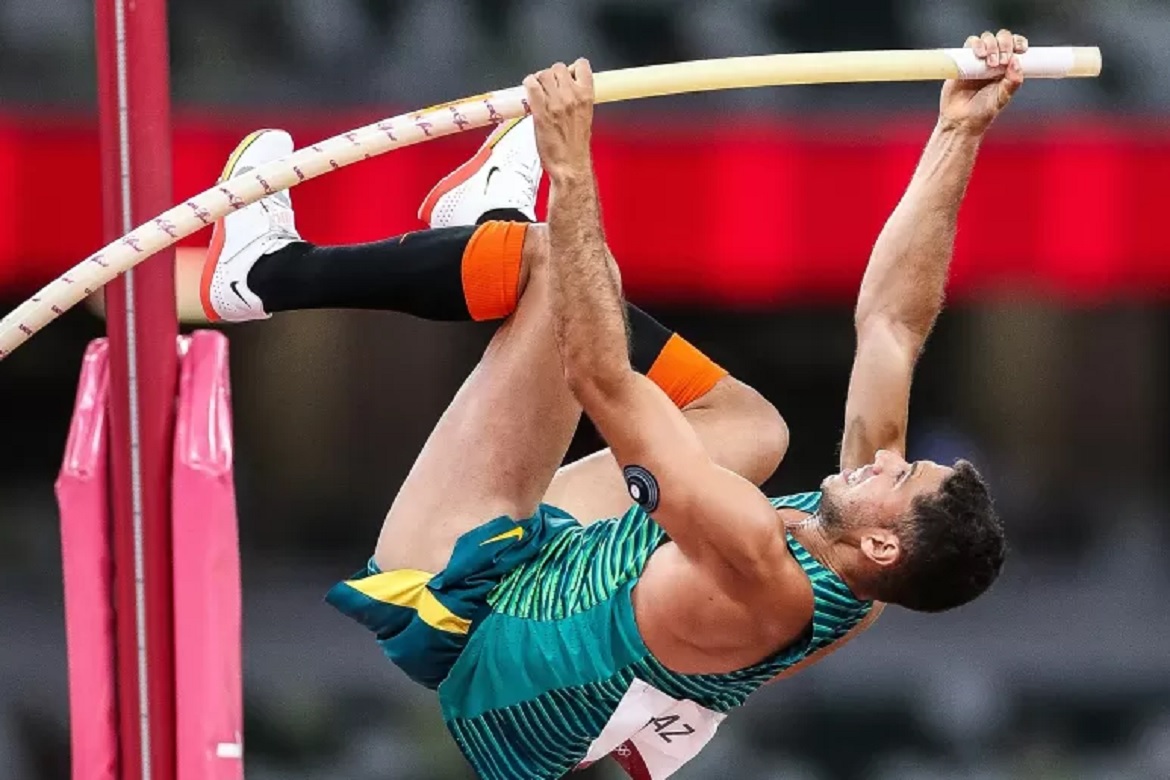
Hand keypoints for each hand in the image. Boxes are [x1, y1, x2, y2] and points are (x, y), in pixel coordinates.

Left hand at [523, 58, 594, 179]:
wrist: (570, 165)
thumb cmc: (576, 146)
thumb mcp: (585, 116)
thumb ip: (578, 98)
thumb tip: (567, 87)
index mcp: (587, 97)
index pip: (581, 65)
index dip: (571, 68)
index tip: (567, 76)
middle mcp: (572, 96)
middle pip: (558, 67)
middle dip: (552, 75)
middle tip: (548, 88)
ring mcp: (556, 103)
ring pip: (543, 74)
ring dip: (538, 80)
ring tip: (538, 92)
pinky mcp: (540, 111)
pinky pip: (531, 85)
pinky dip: (528, 85)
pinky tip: (529, 93)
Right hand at [939, 30, 1026, 134]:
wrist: (960, 120)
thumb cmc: (982, 112)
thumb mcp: (1002, 98)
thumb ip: (1012, 82)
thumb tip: (1016, 61)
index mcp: (1007, 67)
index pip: (1016, 46)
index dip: (1018, 42)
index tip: (1021, 49)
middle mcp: (993, 60)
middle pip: (1002, 38)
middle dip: (1005, 44)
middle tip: (1002, 61)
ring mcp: (977, 59)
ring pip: (987, 38)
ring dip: (991, 45)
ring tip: (989, 63)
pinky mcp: (962, 60)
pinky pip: (970, 43)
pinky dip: (976, 44)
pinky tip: (979, 55)